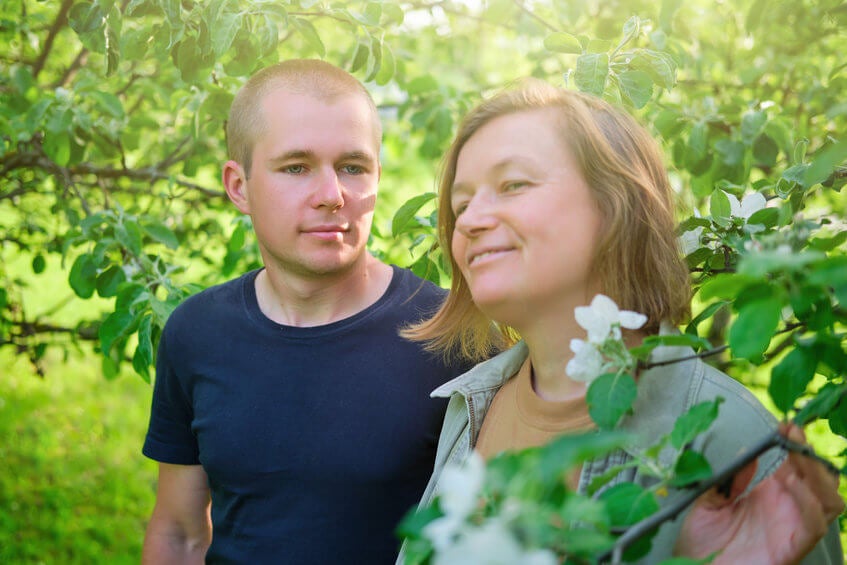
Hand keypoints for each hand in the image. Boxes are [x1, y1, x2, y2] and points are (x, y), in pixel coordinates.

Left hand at [674, 423, 843, 564]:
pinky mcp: (792, 547)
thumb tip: (749, 453)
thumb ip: (729, 478)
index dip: (797, 444)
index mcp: (770, 495)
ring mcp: (792, 528)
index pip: (798, 466)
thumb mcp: (709, 500)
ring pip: (830, 501)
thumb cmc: (701, 541)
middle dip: (811, 456)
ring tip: (792, 461)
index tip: (786, 425)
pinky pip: (814, 525)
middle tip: (792, 436)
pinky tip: (790, 486)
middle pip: (822, 480)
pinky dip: (809, 504)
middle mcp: (787, 510)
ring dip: (816, 477)